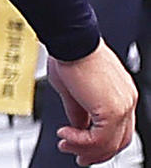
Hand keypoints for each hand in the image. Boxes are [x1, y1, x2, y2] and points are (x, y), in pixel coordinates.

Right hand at [48, 42, 137, 164]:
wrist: (70, 39)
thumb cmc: (69, 52)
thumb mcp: (72, 88)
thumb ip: (78, 111)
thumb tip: (77, 127)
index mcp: (120, 93)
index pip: (117, 127)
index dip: (98, 140)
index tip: (79, 143)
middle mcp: (127, 100)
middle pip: (118, 141)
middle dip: (95, 152)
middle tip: (77, 155)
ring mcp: (123, 105)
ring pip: (110, 144)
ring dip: (85, 148)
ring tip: (66, 142)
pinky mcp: (113, 110)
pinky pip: (100, 139)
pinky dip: (81, 141)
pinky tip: (66, 133)